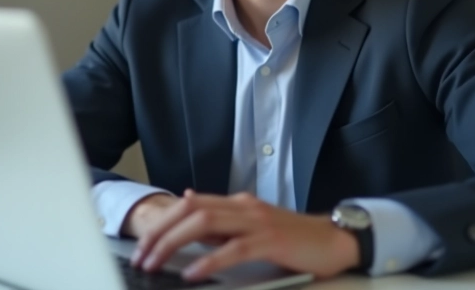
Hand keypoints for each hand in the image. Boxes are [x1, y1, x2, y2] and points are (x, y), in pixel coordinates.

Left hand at [132, 190, 359, 280]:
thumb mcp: (252, 224)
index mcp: (238, 203)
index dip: (162, 222)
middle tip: (141, 256)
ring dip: (175, 243)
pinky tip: (193, 272)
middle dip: (160, 232)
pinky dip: (209, 260)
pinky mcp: (271, 240)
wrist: (333, 240)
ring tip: (156, 263)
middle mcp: (244, 207)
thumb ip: (223, 218)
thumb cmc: (294, 239)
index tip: (143, 245)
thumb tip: (188, 202)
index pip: (189, 204)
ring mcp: (258, 222)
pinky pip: (234, 248)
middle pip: (191, 210)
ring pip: (206, 223)